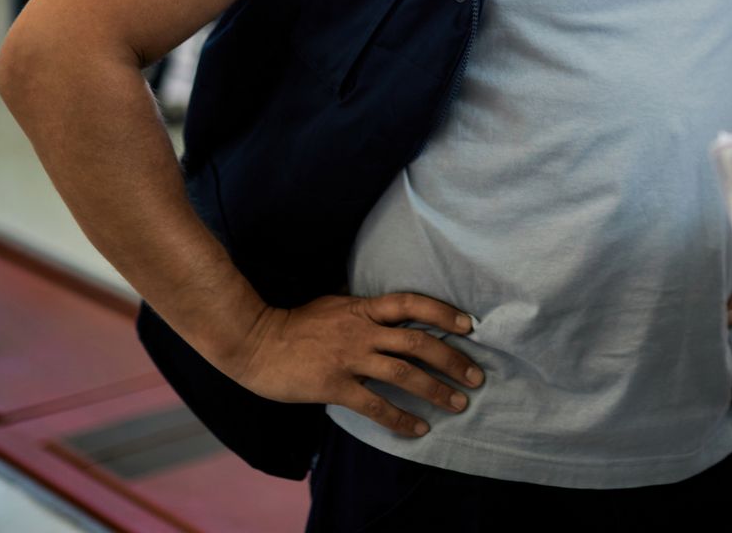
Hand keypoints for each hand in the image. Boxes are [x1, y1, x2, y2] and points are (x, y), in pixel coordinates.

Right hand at [216, 292, 485, 438]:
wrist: (255, 342)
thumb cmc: (295, 323)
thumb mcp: (334, 303)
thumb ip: (363, 309)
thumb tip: (388, 309)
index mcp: (363, 309)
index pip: (412, 304)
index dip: (443, 312)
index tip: (469, 326)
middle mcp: (362, 332)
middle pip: (418, 343)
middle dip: (452, 360)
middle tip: (476, 377)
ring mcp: (349, 359)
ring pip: (403, 374)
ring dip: (435, 391)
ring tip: (458, 404)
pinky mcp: (334, 386)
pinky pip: (375, 405)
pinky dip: (400, 418)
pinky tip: (418, 428)